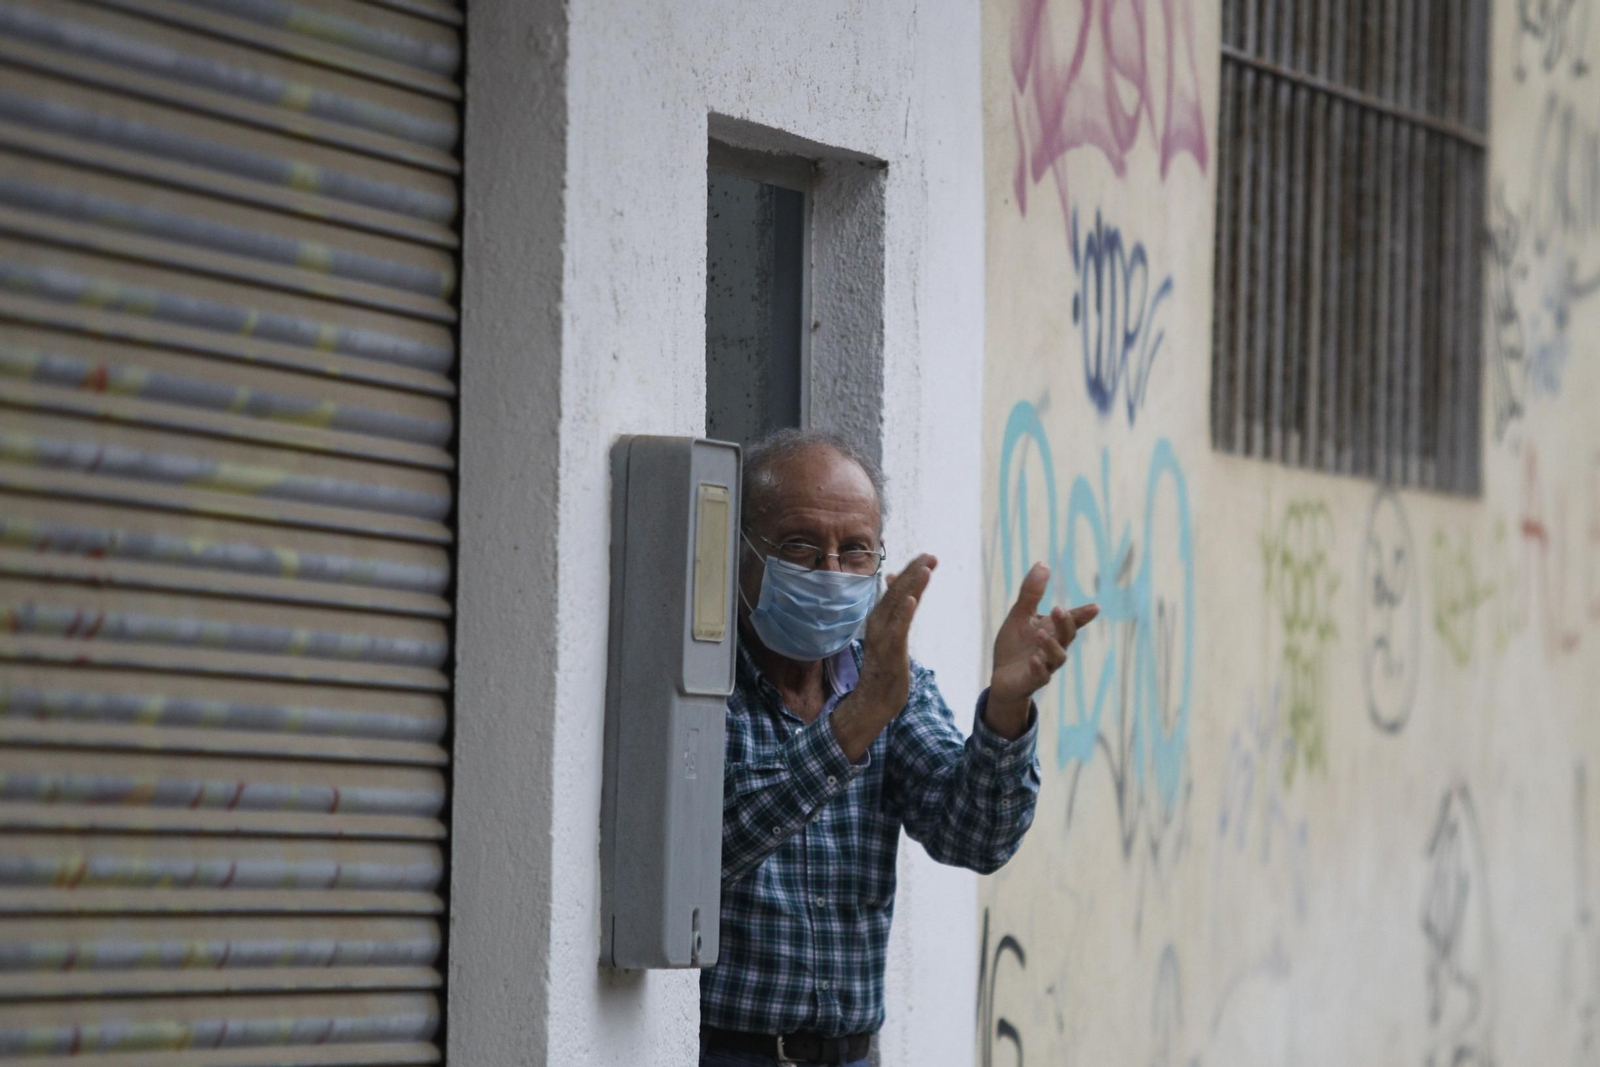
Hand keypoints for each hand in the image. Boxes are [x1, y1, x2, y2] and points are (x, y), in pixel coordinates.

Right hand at [830, 553, 936, 760]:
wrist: (874, 699)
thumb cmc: (885, 666)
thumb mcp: (891, 632)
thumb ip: (893, 608)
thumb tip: (894, 581)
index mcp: (880, 617)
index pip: (896, 588)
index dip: (910, 571)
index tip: (926, 556)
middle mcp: (878, 622)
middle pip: (897, 591)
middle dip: (914, 572)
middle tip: (930, 555)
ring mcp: (882, 637)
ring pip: (897, 605)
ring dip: (911, 586)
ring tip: (925, 568)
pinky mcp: (889, 652)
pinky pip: (897, 629)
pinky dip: (903, 613)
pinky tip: (911, 599)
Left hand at [987, 562, 1097, 736]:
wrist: (1002, 677)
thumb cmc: (1015, 646)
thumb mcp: (1020, 615)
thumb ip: (1031, 593)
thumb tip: (1043, 563)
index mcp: (1053, 630)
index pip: (1072, 621)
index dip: (1084, 614)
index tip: (1095, 607)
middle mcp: (1054, 648)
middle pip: (1067, 636)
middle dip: (1065, 624)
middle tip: (1058, 610)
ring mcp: (1045, 665)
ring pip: (1057, 657)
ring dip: (1050, 645)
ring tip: (1040, 633)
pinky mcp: (1032, 681)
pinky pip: (1041, 676)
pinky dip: (1039, 667)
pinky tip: (1034, 659)